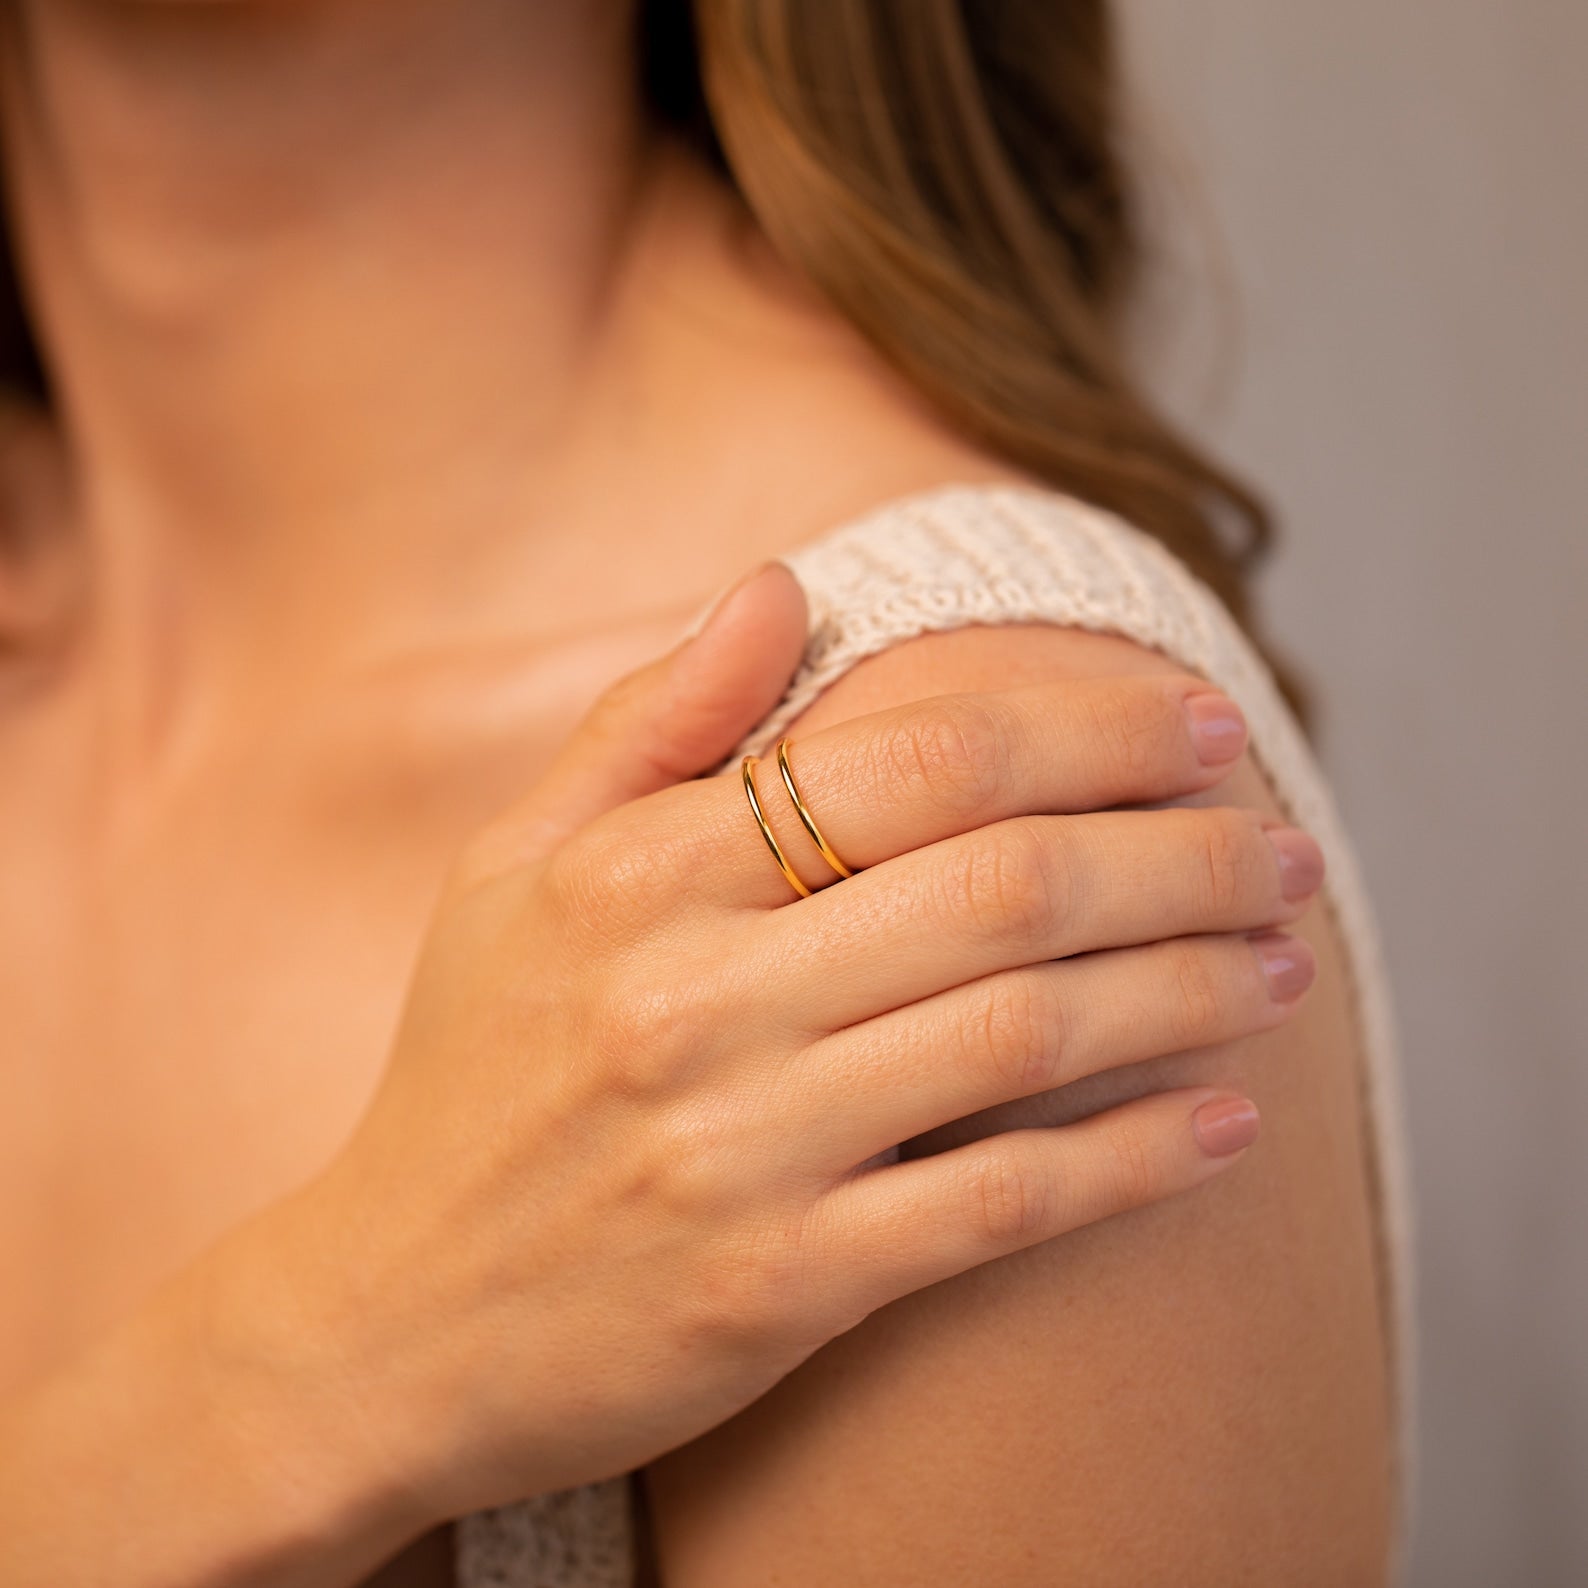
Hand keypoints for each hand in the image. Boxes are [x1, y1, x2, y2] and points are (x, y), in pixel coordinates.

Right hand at [246, 573, 1324, 1534]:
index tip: (1197, 729)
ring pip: (1027, 1035)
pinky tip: (1226, 1129)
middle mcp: (692, 999)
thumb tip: (780, 582)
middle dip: (1180, 854)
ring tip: (1285, 965)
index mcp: (634, 876)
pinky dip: (1132, 1164)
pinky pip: (998, 1209)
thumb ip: (646, 724)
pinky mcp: (777, 1289)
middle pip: (1004, 887)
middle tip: (1285, 848)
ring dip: (1188, 990)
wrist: (383, 1320)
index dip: (1087, 733)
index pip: (913, 762)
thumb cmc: (464, 1076)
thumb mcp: (508, 873)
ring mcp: (738, 1150)